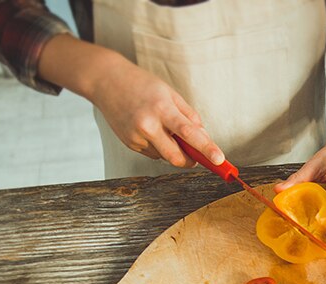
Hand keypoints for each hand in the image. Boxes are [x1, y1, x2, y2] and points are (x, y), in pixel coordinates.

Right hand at [88, 58, 223, 167]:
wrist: (107, 81)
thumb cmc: (142, 85)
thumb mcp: (170, 93)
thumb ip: (189, 116)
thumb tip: (203, 137)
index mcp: (162, 109)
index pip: (189, 133)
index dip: (206, 148)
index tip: (219, 159)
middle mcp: (147, 125)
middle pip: (176, 157)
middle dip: (191, 161)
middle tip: (198, 157)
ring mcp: (136, 137)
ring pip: (165, 156)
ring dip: (173, 149)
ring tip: (163, 127)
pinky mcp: (129, 143)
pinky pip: (153, 153)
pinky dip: (159, 146)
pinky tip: (150, 129)